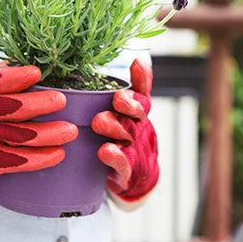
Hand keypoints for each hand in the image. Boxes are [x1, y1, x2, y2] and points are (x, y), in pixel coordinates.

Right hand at [0, 65, 76, 208]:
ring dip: (48, 134)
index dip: (15, 77)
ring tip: (70, 130)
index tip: (36, 73)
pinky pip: (16, 161)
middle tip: (61, 100)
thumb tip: (24, 59)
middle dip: (38, 104)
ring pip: (18, 136)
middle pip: (9, 109)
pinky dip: (40, 158)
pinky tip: (58, 154)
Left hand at [91, 59, 158, 202]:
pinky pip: (123, 163)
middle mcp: (138, 127)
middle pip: (138, 112)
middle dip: (129, 103)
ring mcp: (135, 149)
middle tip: (118, 98)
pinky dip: (116, 156)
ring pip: (130, 135)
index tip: (136, 63)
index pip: (143, 91)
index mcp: (137, 112)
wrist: (134, 178)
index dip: (142, 77)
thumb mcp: (120, 115)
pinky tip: (105, 150)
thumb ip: (113, 93)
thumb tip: (109, 63)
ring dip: (116, 126)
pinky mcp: (128, 170)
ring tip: (100, 121)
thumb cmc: (121, 140)